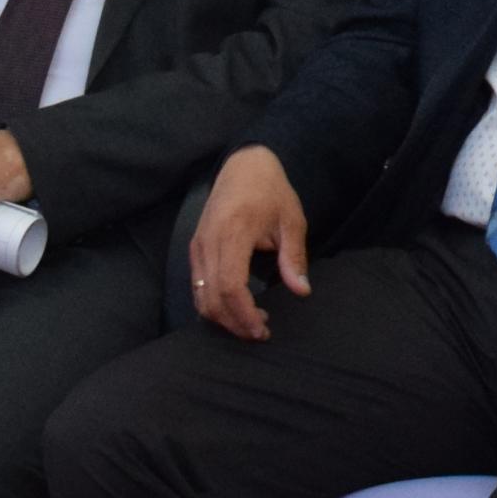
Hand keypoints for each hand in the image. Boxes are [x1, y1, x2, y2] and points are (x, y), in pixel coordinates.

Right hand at [188, 145, 307, 338]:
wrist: (244, 165)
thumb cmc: (271, 191)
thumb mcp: (292, 220)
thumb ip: (294, 257)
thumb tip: (301, 291)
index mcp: (233, 233)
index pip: (230, 286)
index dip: (244, 314)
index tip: (263, 329)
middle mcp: (209, 242)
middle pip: (211, 298)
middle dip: (234, 323)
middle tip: (261, 332)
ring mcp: (198, 245)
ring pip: (200, 296)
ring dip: (223, 317)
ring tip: (252, 322)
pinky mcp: (195, 247)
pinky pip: (196, 285)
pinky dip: (212, 304)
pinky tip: (236, 307)